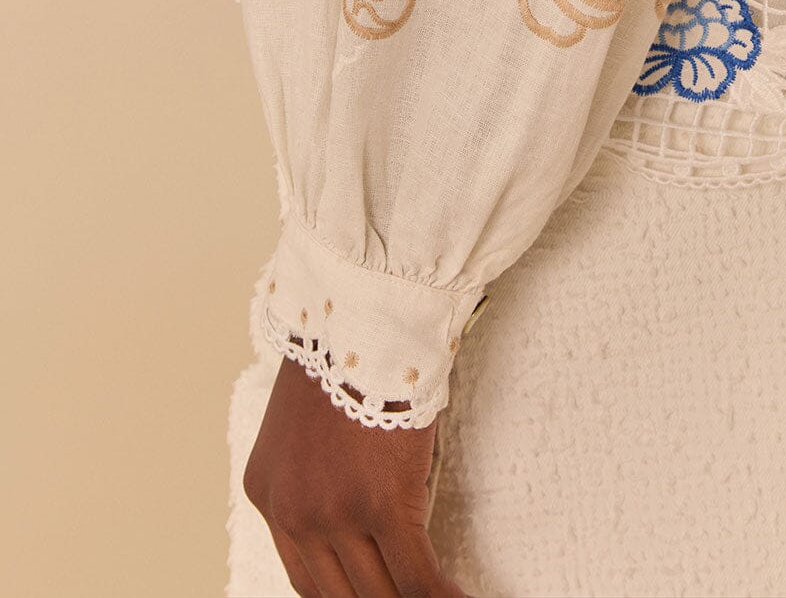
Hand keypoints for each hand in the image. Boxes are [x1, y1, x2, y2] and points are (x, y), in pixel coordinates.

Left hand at [243, 356, 468, 597]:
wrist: (367, 315)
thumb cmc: (350, 354)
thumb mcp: (309, 425)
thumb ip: (319, 478)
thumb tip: (358, 527)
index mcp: (268, 494)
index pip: (307, 583)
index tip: (377, 597)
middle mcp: (293, 513)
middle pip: (342, 596)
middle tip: (410, 597)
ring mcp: (334, 512)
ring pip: (380, 594)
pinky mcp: (381, 504)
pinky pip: (418, 578)